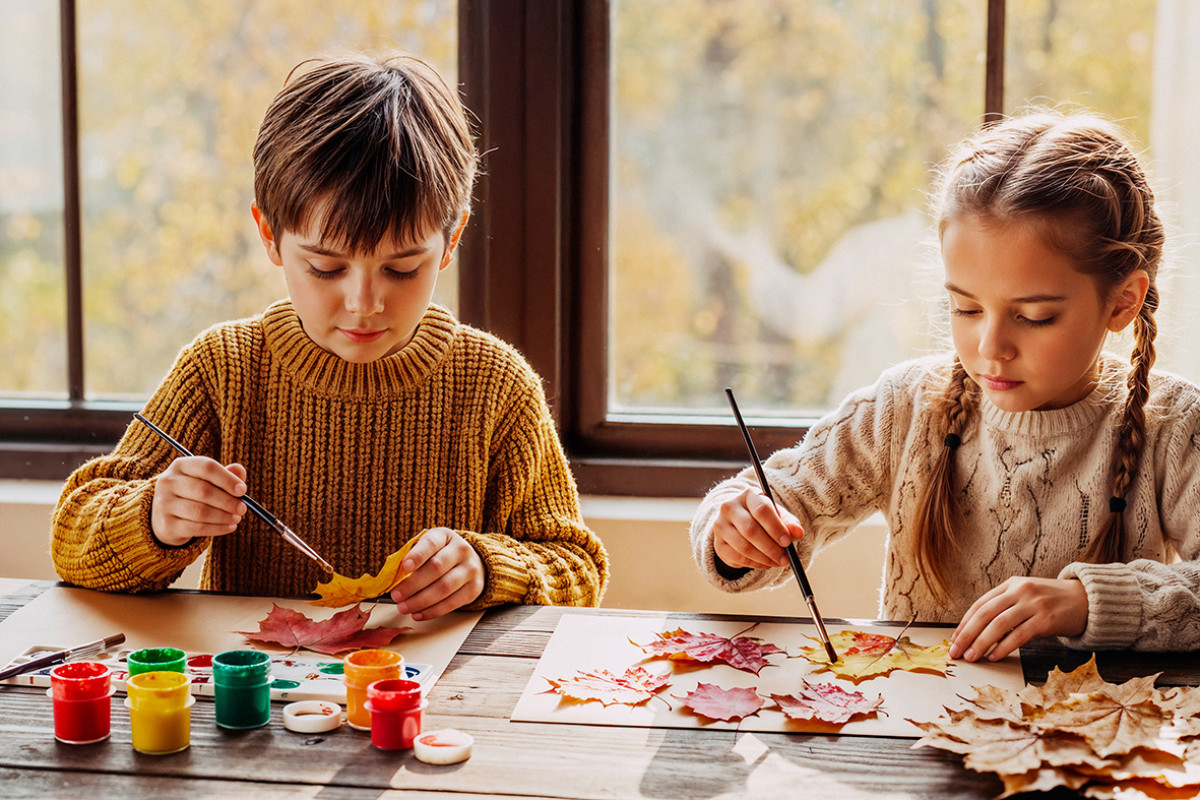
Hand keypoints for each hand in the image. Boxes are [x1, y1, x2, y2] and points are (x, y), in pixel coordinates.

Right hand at [151, 457, 247, 546]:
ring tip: (237, 518)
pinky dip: (218, 528)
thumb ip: (225, 474)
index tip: (243, 490)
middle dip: (228, 501)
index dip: (227, 479)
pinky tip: (230, 527)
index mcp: (180, 465)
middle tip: (243, 508)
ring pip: (201, 511)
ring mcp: (163, 504)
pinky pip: (197, 528)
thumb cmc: (193, 494)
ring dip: (224, 516)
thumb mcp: (207, 480)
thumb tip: (239, 470)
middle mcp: (168, 482)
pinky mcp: (167, 525)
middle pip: (204, 491)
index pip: (206, 467)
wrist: (166, 517)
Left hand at [389, 528, 483, 620]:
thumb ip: (411, 558)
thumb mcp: (427, 548)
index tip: (404, 567)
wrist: (470, 562)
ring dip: (421, 601)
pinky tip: (418, 613)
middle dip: (413, 584)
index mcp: (445, 536)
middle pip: (436, 568)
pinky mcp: (474, 589)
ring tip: (404, 607)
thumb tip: (393, 577)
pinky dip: (432, 611)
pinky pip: (452, 603)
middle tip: (396, 595)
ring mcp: (470, 570)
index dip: (417, 555)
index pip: (431, 543)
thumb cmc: (440, 555)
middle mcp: (461, 550)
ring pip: (444, 588)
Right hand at [711, 488, 804, 570]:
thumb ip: (789, 523)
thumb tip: (798, 533)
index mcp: (747, 495)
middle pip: (750, 530)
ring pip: (744, 547)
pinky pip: (738, 558)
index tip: (788, 542)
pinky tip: (766, 563)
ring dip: (764, 558)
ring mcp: (720, 526)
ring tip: (778, 562)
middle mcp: (729, 507)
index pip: (761, 509)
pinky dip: (755, 564)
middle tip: (785, 559)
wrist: (738, 522)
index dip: (775, 527)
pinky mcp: (718, 544)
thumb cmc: (762, 518)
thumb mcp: (777, 515)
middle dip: (771, 547)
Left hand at [950, 577, 1088, 661]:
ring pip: (999, 625)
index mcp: (1011, 584)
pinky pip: (1018, 635)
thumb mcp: (1026, 595)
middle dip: (967, 634)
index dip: (964, 623)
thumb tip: (977, 631)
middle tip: (956, 651)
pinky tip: (994, 656)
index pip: (980, 604)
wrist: (1086, 600)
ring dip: (981, 643)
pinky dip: (1003, 647)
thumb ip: (1005, 606)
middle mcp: (1020, 591)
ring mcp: (1033, 604)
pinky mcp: (1046, 620)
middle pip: (985, 614)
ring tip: (972, 657)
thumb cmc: (1052, 601)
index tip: (954, 639)